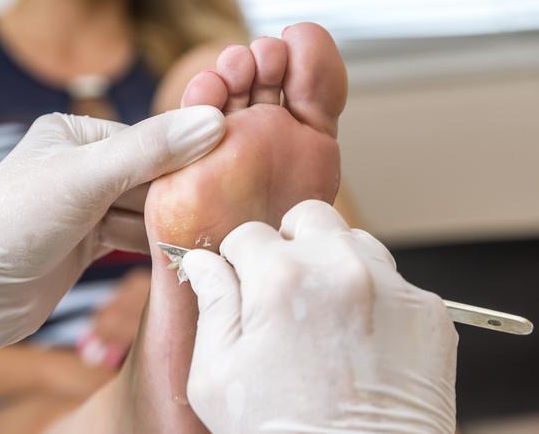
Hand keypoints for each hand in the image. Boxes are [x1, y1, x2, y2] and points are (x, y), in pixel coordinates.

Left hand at [0, 106, 223, 430]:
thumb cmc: (8, 224)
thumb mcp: (82, 179)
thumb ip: (148, 150)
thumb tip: (213, 119)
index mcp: (75, 134)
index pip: (150, 138)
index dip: (190, 153)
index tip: (237, 165)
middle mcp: (80, 166)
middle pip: (150, 173)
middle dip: (184, 190)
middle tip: (232, 202)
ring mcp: (83, 207)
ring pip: (144, 208)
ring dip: (173, 219)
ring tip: (215, 228)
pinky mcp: (85, 244)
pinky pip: (132, 236)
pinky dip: (155, 242)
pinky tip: (185, 247)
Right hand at [184, 200, 457, 433]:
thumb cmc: (280, 432)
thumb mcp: (216, 376)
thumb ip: (211, 304)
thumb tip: (202, 262)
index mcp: (279, 279)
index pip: (247, 234)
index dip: (238, 262)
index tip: (244, 286)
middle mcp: (340, 268)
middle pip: (308, 217)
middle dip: (289, 243)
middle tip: (285, 287)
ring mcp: (391, 287)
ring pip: (354, 241)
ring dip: (334, 264)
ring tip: (326, 313)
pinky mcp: (428, 311)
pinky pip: (393, 282)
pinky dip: (374, 299)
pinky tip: (361, 339)